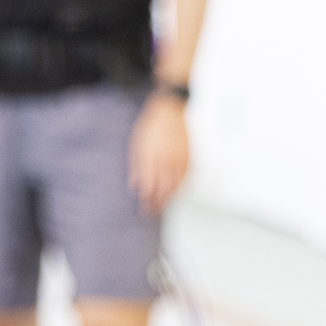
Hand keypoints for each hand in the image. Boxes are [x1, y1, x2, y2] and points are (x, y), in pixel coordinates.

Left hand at [129, 95, 190, 213]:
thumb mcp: (137, 145)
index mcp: (150, 159)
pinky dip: (183, 187)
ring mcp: (179, 160)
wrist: (171, 110)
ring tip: (166, 207)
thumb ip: (137, 167)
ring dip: (171, 199)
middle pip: (163, 190)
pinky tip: (179, 192)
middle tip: (155, 214)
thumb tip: (134, 185)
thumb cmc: (152, 126)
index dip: (147, 202)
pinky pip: (187, 177)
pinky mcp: (190, 157)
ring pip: (176, 186)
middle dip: (158, 205)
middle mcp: (165, 162)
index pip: (149, 188)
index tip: (145, 210)